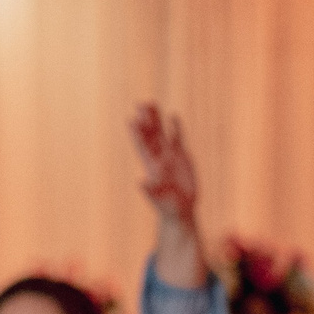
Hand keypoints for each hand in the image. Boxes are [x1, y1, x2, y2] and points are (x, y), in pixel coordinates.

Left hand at [129, 103, 198, 230]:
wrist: (180, 209)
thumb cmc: (167, 207)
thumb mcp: (159, 200)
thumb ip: (150, 191)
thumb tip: (140, 182)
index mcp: (151, 167)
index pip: (142, 147)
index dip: (137, 134)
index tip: (132, 120)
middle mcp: (158, 158)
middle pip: (150, 135)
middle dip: (146, 120)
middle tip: (140, 104)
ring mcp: (169, 156)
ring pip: (161, 133)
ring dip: (156, 120)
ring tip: (151, 103)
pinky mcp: (181, 157)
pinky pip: (177, 139)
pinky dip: (175, 128)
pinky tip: (173, 116)